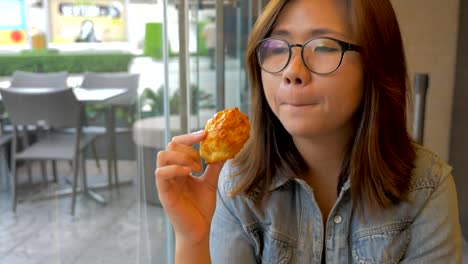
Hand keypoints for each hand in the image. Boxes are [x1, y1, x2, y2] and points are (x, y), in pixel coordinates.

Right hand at [155, 130, 223, 244]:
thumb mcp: (210, 182)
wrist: (198, 230)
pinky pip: (161, 173)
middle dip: (188, 147)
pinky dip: (175, 168)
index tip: (206, 133)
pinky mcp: (163, 192)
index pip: (178, 144)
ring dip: (182, 156)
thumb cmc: (201, 208)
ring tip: (196, 168)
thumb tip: (224, 151)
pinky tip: (189, 172)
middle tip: (202, 160)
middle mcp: (170, 172)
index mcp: (179, 168)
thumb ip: (214, 167)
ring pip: (162, 156)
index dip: (190, 137)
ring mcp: (166, 181)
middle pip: (170, 146)